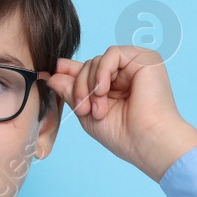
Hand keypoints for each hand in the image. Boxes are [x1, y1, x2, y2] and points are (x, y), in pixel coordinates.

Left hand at [39, 46, 196, 180]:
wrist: (148, 142)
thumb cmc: (123, 135)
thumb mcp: (87, 112)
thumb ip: (71, 92)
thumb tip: (51, 75)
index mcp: (114, 87)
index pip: (87, 71)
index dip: (68, 72)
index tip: (49, 76)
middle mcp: (125, 74)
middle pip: (88, 65)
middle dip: (79, 87)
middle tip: (84, 109)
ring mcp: (135, 65)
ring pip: (97, 60)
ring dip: (90, 85)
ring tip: (98, 108)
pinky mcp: (144, 59)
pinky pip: (112, 54)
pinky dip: (102, 72)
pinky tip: (104, 91)